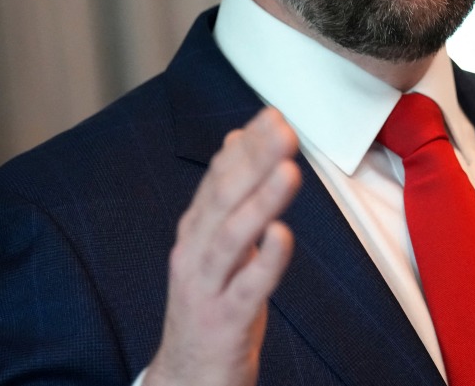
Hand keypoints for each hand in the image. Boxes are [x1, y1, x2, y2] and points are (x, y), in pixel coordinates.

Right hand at [145, 107, 301, 385]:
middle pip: (223, 200)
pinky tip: (282, 235)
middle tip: (283, 131)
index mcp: (195, 231)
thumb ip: (227, 196)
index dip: (245, 147)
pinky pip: (245, 289)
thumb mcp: (217, 246)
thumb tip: (238, 140)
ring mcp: (206, 288)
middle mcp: (195, 253)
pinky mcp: (223, 321)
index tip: (273, 116)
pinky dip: (264, 261)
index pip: (218, 179)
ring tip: (287, 171)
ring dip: (260, 202)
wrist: (187, 377)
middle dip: (253, 162)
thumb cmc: (210, 305)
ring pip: (231, 238)